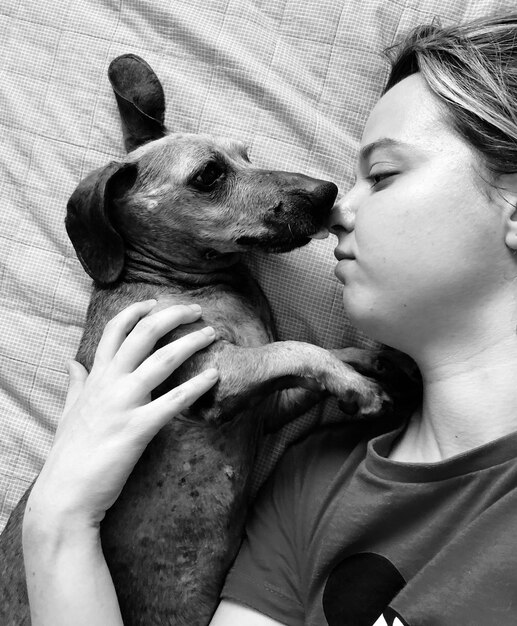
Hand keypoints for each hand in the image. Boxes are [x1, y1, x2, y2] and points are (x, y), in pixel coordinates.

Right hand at [27, 300, 218, 526]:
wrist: (65, 493)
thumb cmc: (69, 452)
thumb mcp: (68, 411)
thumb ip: (75, 383)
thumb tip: (72, 361)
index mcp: (96, 377)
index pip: (115, 330)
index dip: (136, 311)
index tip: (155, 301)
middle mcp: (110, 383)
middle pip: (144, 335)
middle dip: (172, 315)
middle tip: (195, 309)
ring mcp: (124, 404)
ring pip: (162, 360)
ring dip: (191, 343)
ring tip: (211, 333)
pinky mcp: (137, 429)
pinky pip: (173, 402)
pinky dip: (196, 386)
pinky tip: (215, 376)